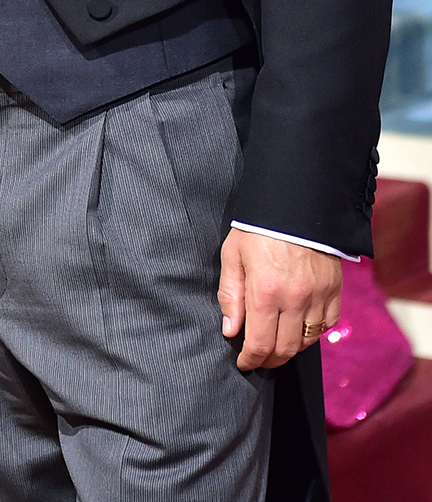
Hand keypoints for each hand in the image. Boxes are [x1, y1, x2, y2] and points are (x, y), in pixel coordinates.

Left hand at [218, 228, 341, 370]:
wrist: (295, 201)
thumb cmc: (257, 227)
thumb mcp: (233, 254)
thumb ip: (230, 294)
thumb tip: (230, 330)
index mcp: (265, 291)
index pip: (259, 344)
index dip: (250, 360)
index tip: (244, 362)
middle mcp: (294, 299)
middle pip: (284, 349)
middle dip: (269, 360)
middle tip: (259, 359)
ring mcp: (318, 295)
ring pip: (306, 341)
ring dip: (290, 349)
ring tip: (276, 344)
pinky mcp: (334, 289)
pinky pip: (327, 325)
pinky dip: (313, 333)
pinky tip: (299, 327)